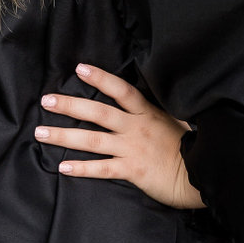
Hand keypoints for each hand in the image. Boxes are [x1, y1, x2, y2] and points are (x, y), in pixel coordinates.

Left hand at [35, 63, 205, 209]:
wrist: (201, 174)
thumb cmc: (190, 147)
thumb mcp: (173, 120)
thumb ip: (152, 111)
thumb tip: (135, 102)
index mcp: (147, 112)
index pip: (121, 90)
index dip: (100, 78)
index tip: (79, 68)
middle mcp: (137, 127)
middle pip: (99, 113)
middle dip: (70, 105)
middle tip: (46, 100)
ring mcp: (133, 149)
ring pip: (93, 140)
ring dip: (64, 136)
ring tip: (41, 133)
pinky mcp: (133, 170)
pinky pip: (102, 168)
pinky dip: (82, 168)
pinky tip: (62, 167)